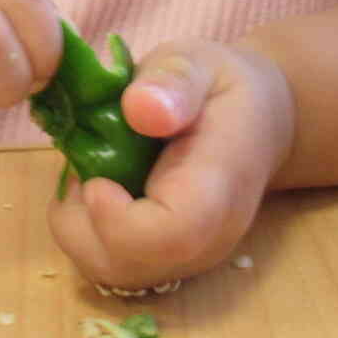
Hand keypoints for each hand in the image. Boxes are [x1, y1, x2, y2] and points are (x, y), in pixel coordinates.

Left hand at [47, 41, 294, 291]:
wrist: (258, 121)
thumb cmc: (223, 88)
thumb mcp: (199, 63)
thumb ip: (174, 81)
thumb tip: (141, 109)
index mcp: (218, 185)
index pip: (173, 235)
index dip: (118, 220)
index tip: (94, 179)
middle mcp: (208, 236)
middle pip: (132, 267)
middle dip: (81, 224)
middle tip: (81, 169)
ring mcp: (188, 256)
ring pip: (114, 274)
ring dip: (79, 228)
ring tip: (88, 177)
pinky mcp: (168, 261)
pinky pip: (114, 266)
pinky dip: (87, 234)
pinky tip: (97, 192)